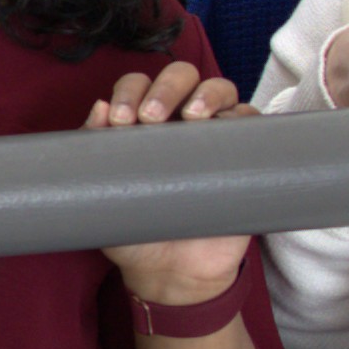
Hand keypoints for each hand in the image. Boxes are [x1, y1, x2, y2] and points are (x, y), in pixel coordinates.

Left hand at [86, 61, 258, 307]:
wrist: (171, 272)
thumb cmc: (134, 227)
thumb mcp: (105, 193)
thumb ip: (95, 152)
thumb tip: (100, 108)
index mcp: (142, 122)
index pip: (138, 85)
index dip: (130, 90)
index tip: (121, 120)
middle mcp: (180, 120)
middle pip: (182, 77)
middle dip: (166, 87)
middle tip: (150, 118)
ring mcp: (214, 135)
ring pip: (221, 90)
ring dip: (207, 94)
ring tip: (192, 116)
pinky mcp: (244, 154)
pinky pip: (253, 122)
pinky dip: (243, 116)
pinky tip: (226, 127)